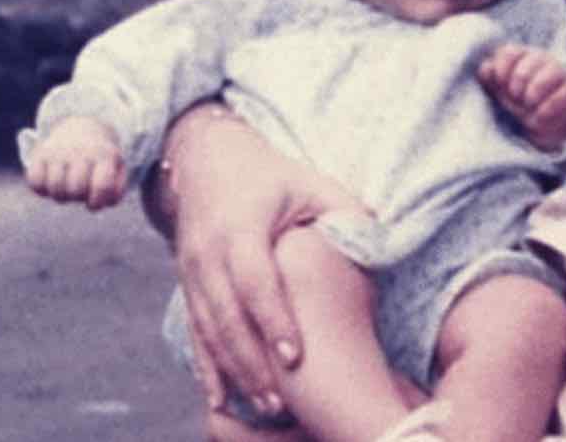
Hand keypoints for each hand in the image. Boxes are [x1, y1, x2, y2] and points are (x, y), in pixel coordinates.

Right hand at [24, 116, 125, 209]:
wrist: (83, 126)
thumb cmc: (101, 158)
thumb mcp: (116, 169)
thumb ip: (115, 191)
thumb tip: (105, 202)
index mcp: (105, 155)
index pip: (102, 186)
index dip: (96, 203)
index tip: (93, 202)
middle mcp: (82, 151)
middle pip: (76, 190)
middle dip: (78, 198)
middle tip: (79, 191)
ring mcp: (60, 150)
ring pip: (55, 187)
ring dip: (60, 196)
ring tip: (66, 188)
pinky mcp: (40, 152)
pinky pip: (34, 181)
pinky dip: (40, 189)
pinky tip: (50, 183)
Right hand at [166, 105, 361, 416]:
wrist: (206, 159)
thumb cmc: (273, 175)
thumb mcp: (311, 183)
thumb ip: (345, 211)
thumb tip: (379, 242)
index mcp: (241, 226)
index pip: (254, 279)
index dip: (273, 318)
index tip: (294, 355)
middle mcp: (208, 252)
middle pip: (227, 316)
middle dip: (251, 363)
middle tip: (279, 402)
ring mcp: (191, 270)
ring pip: (208, 331)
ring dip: (233, 372)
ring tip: (263, 405)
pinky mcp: (186, 284)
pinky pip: (194, 331)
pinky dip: (206, 367)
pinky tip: (218, 399)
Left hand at [478, 43, 565, 152]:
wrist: (541, 124)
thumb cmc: (518, 102)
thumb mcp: (500, 91)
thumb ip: (490, 78)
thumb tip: (486, 68)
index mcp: (520, 56)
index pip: (509, 53)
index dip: (502, 69)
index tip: (500, 84)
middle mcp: (541, 60)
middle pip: (531, 61)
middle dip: (519, 83)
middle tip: (515, 97)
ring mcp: (559, 74)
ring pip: (551, 73)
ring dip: (534, 93)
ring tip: (528, 105)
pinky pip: (562, 95)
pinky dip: (547, 108)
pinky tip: (538, 116)